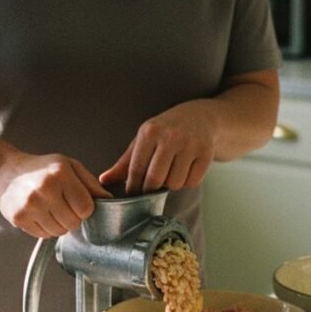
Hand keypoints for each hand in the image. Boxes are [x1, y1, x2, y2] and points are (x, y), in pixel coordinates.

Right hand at [0, 152, 110, 238]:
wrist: (6, 173)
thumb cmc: (41, 169)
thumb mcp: (68, 166)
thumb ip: (90, 183)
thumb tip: (110, 200)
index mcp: (61, 174)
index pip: (86, 208)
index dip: (84, 209)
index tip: (77, 203)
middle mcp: (45, 189)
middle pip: (73, 222)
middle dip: (72, 218)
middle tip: (61, 206)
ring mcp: (30, 205)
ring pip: (59, 232)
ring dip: (59, 225)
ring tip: (50, 209)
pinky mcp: (19, 217)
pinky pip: (44, 235)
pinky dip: (45, 229)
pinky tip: (39, 214)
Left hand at [99, 104, 214, 194]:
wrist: (201, 117)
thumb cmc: (166, 131)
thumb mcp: (143, 140)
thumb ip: (124, 163)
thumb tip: (103, 180)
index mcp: (150, 132)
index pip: (137, 169)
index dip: (133, 186)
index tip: (132, 193)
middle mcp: (170, 136)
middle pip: (155, 180)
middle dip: (152, 188)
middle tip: (153, 186)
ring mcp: (190, 144)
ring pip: (175, 183)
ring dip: (171, 184)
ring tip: (171, 172)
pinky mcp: (206, 153)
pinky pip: (192, 182)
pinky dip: (187, 182)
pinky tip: (185, 169)